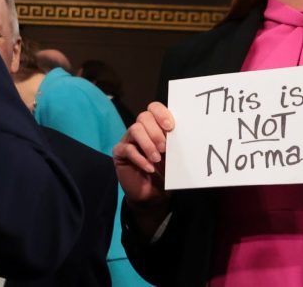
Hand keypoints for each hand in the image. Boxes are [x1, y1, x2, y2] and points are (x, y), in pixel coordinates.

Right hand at [112, 102, 173, 233]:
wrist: (153, 195)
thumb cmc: (164, 172)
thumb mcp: (173, 156)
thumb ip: (174, 142)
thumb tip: (183, 132)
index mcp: (155, 126)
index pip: (154, 108)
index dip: (161, 114)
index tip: (170, 127)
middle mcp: (141, 130)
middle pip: (143, 117)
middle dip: (155, 132)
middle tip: (164, 148)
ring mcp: (128, 140)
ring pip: (135, 129)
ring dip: (148, 144)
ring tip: (156, 159)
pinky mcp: (119, 152)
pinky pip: (127, 149)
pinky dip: (140, 159)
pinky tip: (149, 168)